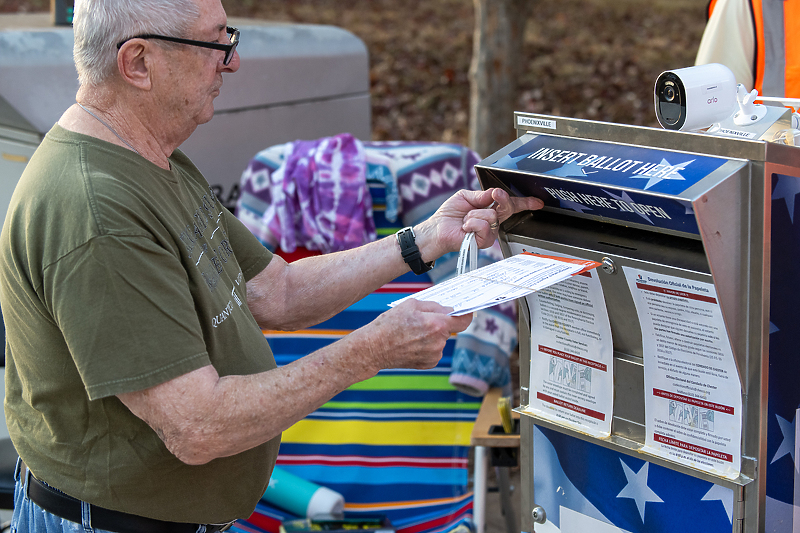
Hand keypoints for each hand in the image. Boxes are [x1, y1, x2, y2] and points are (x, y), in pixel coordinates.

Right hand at [357, 299, 472, 371]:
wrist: (374, 348)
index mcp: (436, 325)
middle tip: (422, 321)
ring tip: (411, 334)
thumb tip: (448, 309)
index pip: (463, 320)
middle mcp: (439, 342)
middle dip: (439, 323)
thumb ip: (434, 306)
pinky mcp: (429, 364)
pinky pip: (434, 350)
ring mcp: (434, 355)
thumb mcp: (411, 305)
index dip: (466, 314)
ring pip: (441, 340)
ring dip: (432, 335)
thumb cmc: (390, 324)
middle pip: (448, 329)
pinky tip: (411, 344)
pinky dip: (427, 346)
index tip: (466, 311)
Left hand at [416, 188, 542, 256]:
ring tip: (466, 219)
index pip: (510, 205)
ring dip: (474, 214)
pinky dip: (471, 222)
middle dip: (501, 199)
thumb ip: (482, 195)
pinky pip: (484, 225)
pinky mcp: (484, 241)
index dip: (524, 202)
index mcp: (490, 210)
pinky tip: (465, 227)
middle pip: (507, 208)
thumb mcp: (466, 196)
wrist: (437, 229)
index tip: (537, 201)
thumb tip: (495, 192)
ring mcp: (490, 232)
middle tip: (495, 196)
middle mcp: (493, 222)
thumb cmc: (450, 215)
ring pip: (492, 215)